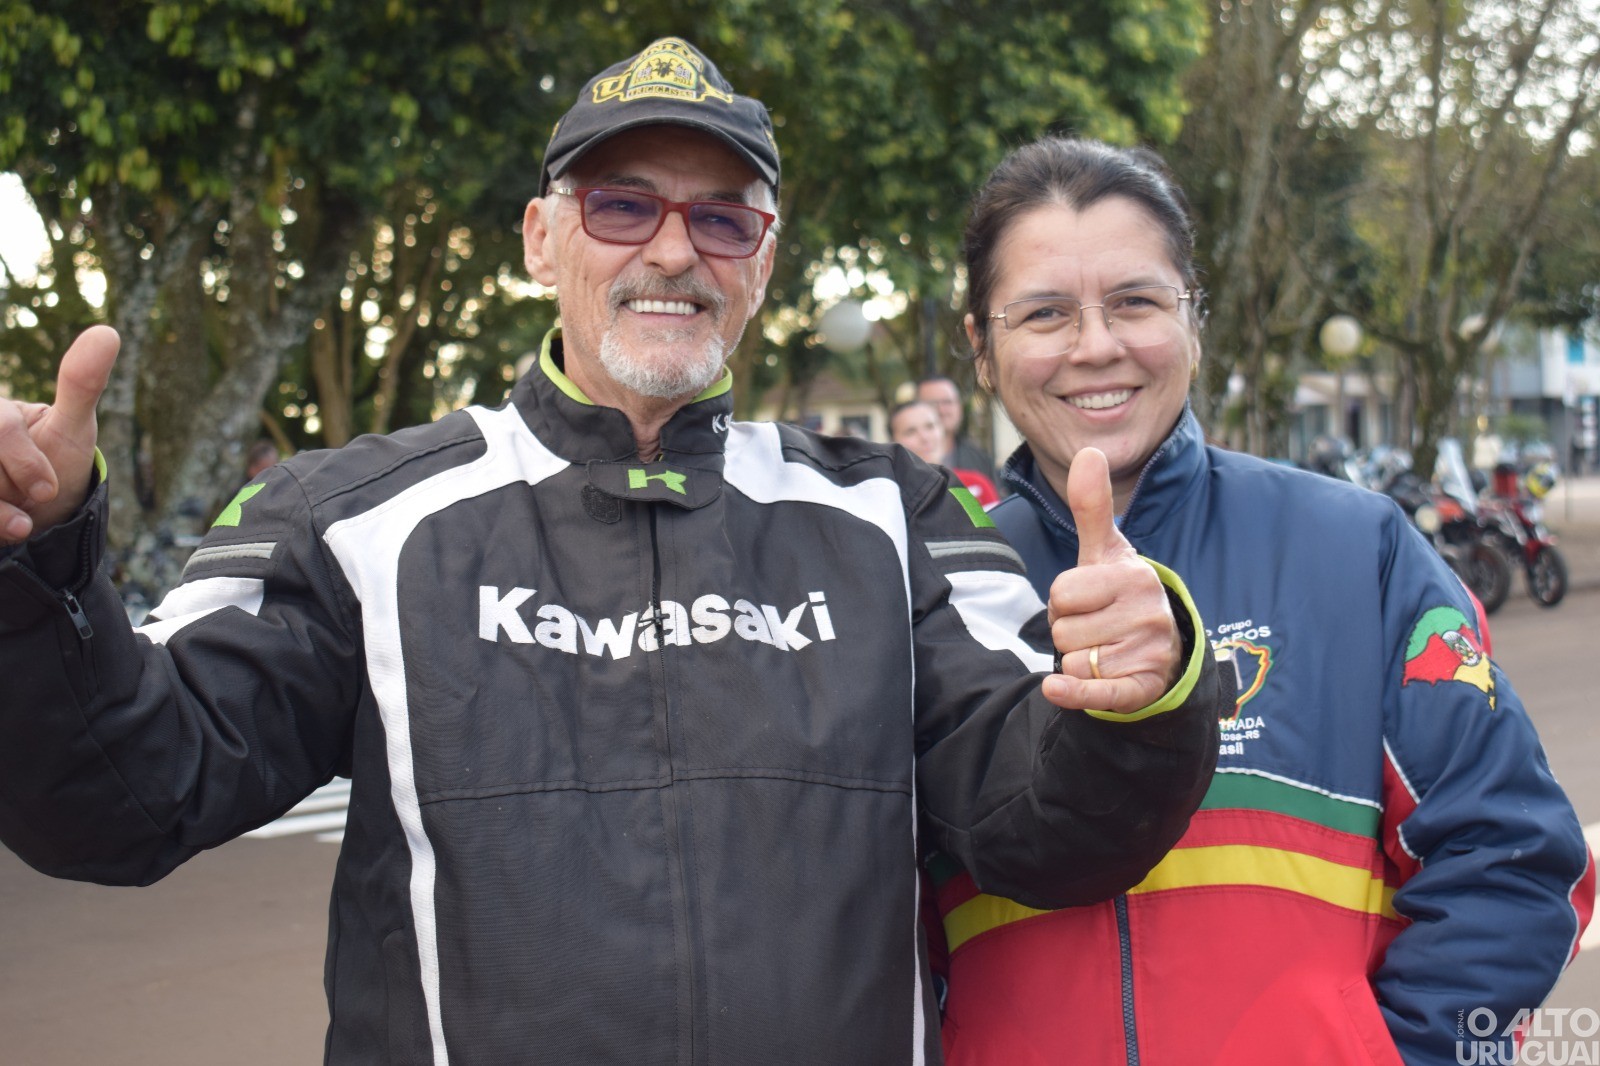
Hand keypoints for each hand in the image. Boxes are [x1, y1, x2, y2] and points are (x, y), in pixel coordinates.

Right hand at [0, 326, 118, 543]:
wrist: (44, 516)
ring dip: (0, 512)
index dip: (23, 461)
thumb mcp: (73, 427)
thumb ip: (81, 384)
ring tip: (22, 521)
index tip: (47, 490)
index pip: (0, 426)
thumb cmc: (57, 463)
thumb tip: (108, 332)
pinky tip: (15, 528)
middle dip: (12, 488)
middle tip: (37, 499)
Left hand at [1040, 447, 1182, 713]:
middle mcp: (1148, 613)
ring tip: (1104, 649)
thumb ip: (1092, 506)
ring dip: (1076, 661)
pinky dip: (1071, 695)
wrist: (1161, 649)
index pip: (1060, 591)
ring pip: (1071, 661)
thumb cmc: (1121, 594)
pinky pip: (1095, 694)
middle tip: (1096, 627)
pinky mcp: (1142, 688)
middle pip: (1062, 629)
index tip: (1087, 600)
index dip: (1063, 600)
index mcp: (1135, 575)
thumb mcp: (1106, 551)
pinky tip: (1055, 689)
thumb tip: (1088, 451)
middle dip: (1069, 631)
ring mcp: (1149, 652)